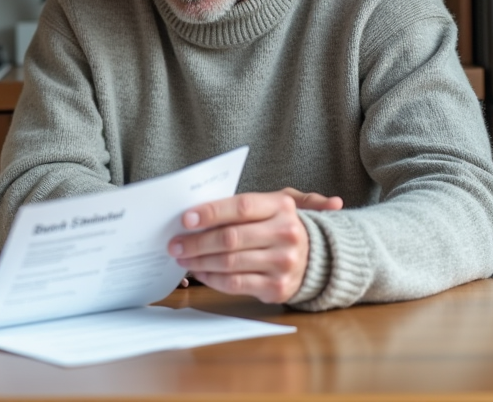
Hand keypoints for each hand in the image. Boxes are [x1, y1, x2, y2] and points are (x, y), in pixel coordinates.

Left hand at [167, 188, 340, 302]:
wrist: (317, 257)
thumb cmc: (279, 226)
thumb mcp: (271, 205)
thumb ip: (239, 204)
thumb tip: (200, 209)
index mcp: (281, 206)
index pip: (241, 207)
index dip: (211, 213)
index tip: (186, 219)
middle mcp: (286, 233)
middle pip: (231, 238)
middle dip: (197, 242)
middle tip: (175, 243)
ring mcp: (283, 262)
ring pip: (229, 262)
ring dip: (199, 261)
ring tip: (182, 257)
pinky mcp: (277, 287)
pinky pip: (235, 284)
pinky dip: (212, 279)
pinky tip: (200, 272)